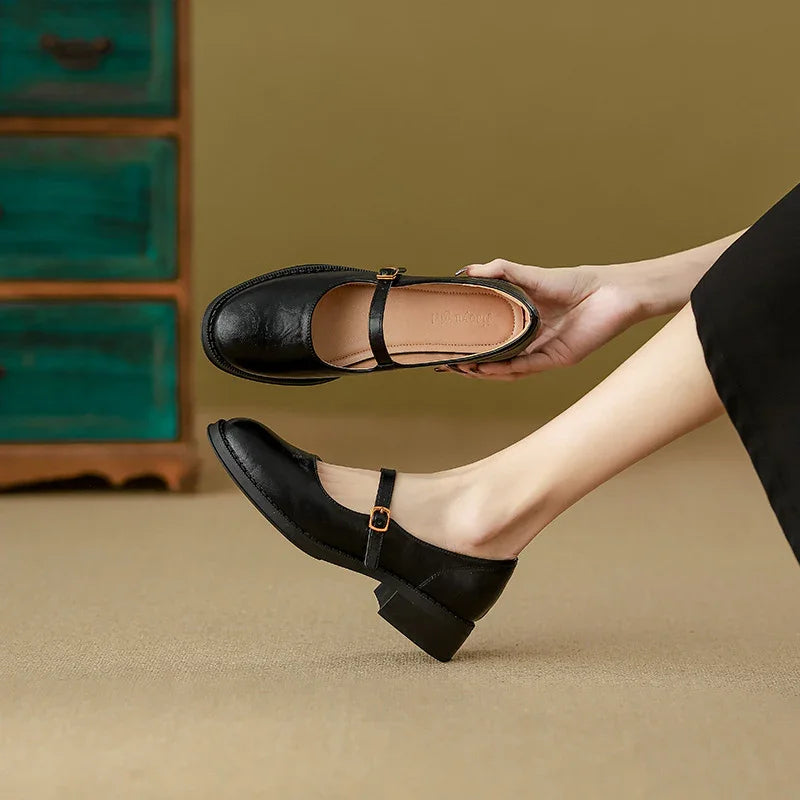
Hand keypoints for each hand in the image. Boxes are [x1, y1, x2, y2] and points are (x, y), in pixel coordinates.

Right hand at [445, 259, 641, 380]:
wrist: (611, 292)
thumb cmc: (574, 282)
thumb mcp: (529, 274)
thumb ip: (499, 271)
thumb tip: (465, 271)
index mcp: (520, 323)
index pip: (488, 338)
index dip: (466, 344)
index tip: (444, 346)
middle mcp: (529, 340)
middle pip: (493, 358)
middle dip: (470, 363)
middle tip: (447, 364)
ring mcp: (541, 351)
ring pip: (507, 368)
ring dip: (485, 371)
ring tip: (463, 368)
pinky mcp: (556, 358)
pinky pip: (527, 368)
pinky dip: (507, 370)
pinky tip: (488, 368)